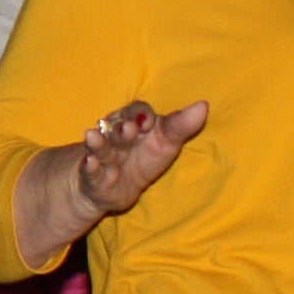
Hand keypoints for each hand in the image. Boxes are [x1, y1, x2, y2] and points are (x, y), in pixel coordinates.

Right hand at [73, 99, 208, 217]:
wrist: (113, 187)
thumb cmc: (143, 159)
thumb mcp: (166, 143)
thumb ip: (182, 125)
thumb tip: (204, 105)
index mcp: (134, 123)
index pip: (135, 111)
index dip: (141, 114)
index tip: (149, 121)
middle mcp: (114, 136)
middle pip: (116, 128)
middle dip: (121, 129)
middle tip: (129, 130)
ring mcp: (102, 155)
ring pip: (99, 147)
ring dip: (98, 142)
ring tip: (93, 138)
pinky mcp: (92, 176)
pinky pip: (89, 170)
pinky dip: (89, 167)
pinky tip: (90, 163)